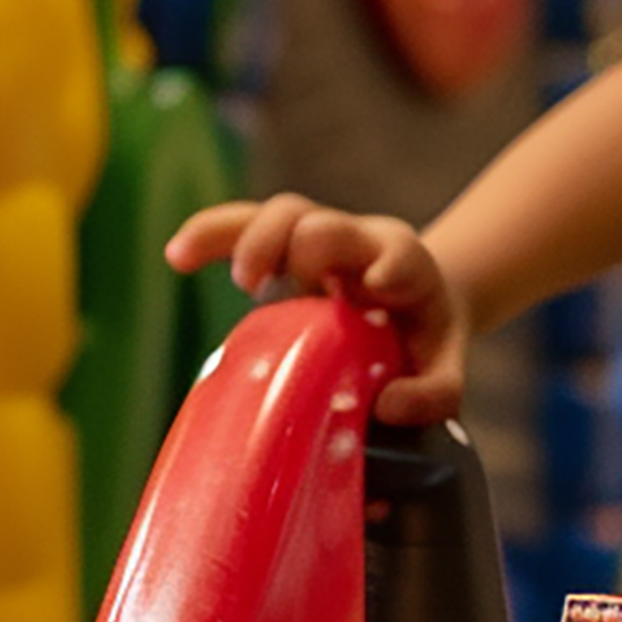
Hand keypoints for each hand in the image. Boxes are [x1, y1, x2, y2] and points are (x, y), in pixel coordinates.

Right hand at [165, 193, 469, 426]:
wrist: (417, 303)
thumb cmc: (423, 343)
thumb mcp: (444, 371)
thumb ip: (432, 395)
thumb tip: (386, 408)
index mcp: (406, 268)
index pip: (399, 253)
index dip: (387, 265)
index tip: (374, 286)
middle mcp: (360, 243)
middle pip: (327, 224)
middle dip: (305, 249)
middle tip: (285, 287)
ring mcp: (319, 238)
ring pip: (284, 213)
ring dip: (256, 241)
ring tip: (243, 283)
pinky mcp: (282, 243)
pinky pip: (240, 225)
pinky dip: (209, 235)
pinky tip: (177, 257)